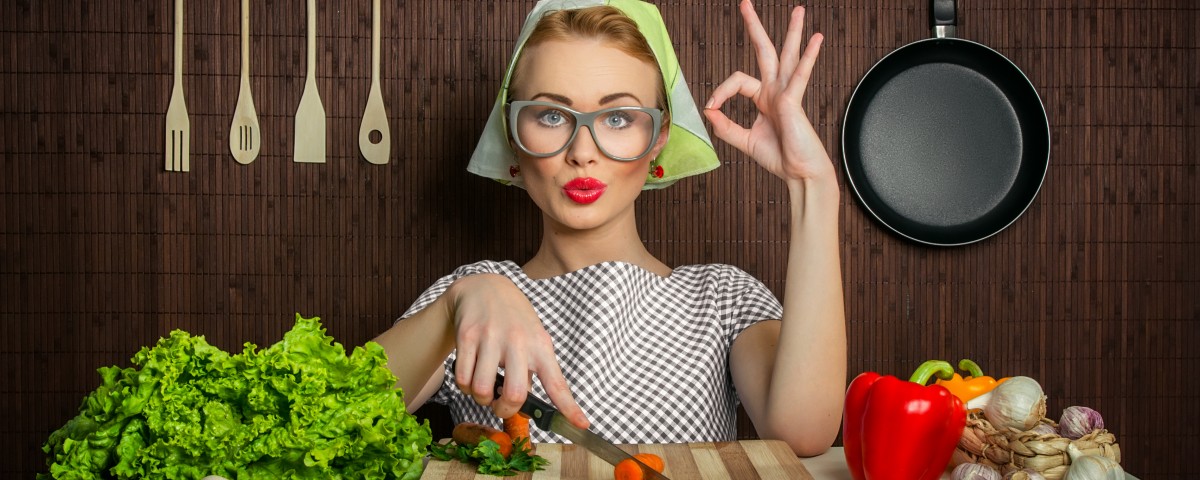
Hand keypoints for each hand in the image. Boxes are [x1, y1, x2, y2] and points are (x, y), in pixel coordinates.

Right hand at [447, 274, 589, 427]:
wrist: (485, 287)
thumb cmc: (514, 320)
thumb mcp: (533, 338)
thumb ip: (534, 370)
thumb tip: (527, 405)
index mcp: (540, 345)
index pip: (557, 382)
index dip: (569, 407)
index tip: (582, 425)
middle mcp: (518, 341)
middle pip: (516, 395)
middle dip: (505, 410)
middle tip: (501, 406)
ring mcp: (491, 338)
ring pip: (482, 390)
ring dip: (481, 399)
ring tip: (484, 389)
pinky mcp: (467, 337)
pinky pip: (462, 379)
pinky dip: (464, 386)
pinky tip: (470, 376)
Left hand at [703, 0, 832, 183]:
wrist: (800, 174)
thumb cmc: (779, 158)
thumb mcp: (744, 141)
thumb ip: (726, 126)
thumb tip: (708, 112)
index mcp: (764, 98)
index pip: (737, 80)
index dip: (720, 91)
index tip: (712, 106)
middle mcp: (776, 91)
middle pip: (765, 51)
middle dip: (754, 27)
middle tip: (745, 4)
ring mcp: (786, 93)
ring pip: (787, 55)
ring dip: (792, 32)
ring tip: (799, 10)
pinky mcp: (794, 101)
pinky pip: (799, 75)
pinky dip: (808, 57)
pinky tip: (816, 39)